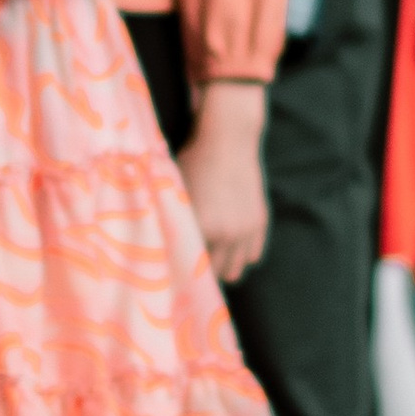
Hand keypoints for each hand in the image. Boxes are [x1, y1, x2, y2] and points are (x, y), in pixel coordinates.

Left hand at [177, 80, 269, 281]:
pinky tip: (229, 244)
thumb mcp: (173, 191)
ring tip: (211, 256)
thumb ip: (169, 221)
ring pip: (237, 271)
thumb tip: (154, 248)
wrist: (228, 139)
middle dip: (203, 273)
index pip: (190, 267)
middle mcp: (226, 233)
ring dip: (224, 267)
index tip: (174, 273)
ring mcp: (246, 230)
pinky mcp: (260, 222)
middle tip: (192, 264)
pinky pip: (253, 255)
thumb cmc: (193, 162)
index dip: (181, 272)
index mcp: (201, 227)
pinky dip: (241, 254)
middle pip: (215, 276)